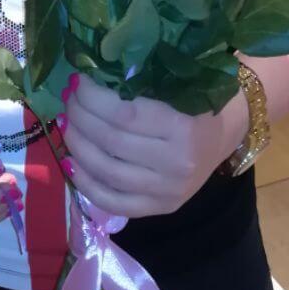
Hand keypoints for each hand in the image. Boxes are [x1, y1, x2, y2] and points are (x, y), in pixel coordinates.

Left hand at [61, 74, 248, 217]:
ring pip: (107, 172)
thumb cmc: (196, 104)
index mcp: (182, 127)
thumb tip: (87, 80)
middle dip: (81, 117)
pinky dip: (86, 184)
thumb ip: (139, 84)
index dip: (92, 98)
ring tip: (66, 125)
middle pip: (111, 142)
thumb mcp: (178, 87)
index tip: (78, 82)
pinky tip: (71, 163)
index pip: (124, 115)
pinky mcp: (160, 209)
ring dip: (77, 147)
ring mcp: (167, 192)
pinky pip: (113, 202)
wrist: (222, 138)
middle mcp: (176, 163)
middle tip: (69, 100)